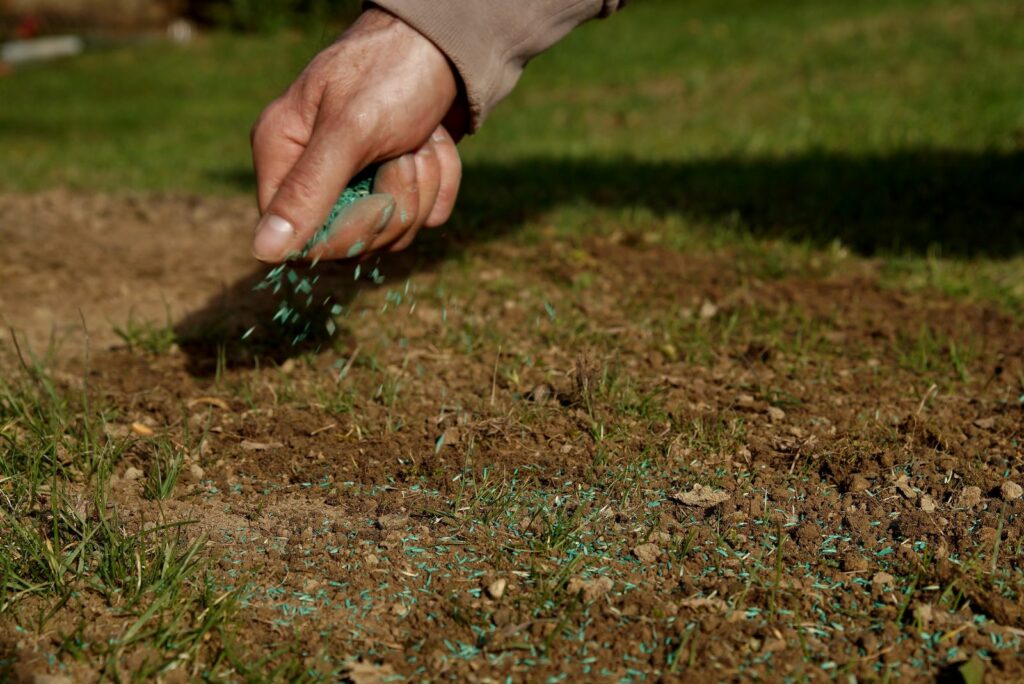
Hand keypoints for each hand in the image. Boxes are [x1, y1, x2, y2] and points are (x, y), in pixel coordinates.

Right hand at [250, 9, 464, 262]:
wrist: (446, 42)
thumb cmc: (391, 73)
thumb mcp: (349, 131)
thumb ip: (308, 191)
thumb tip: (263, 251)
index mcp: (281, 154)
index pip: (297, 238)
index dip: (342, 236)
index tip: (377, 203)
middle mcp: (313, 172)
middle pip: (351, 241)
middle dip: (394, 202)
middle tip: (405, 152)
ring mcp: (357, 179)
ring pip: (394, 231)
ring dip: (422, 186)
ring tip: (421, 139)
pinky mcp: (397, 181)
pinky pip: (424, 216)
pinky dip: (441, 180)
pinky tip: (436, 142)